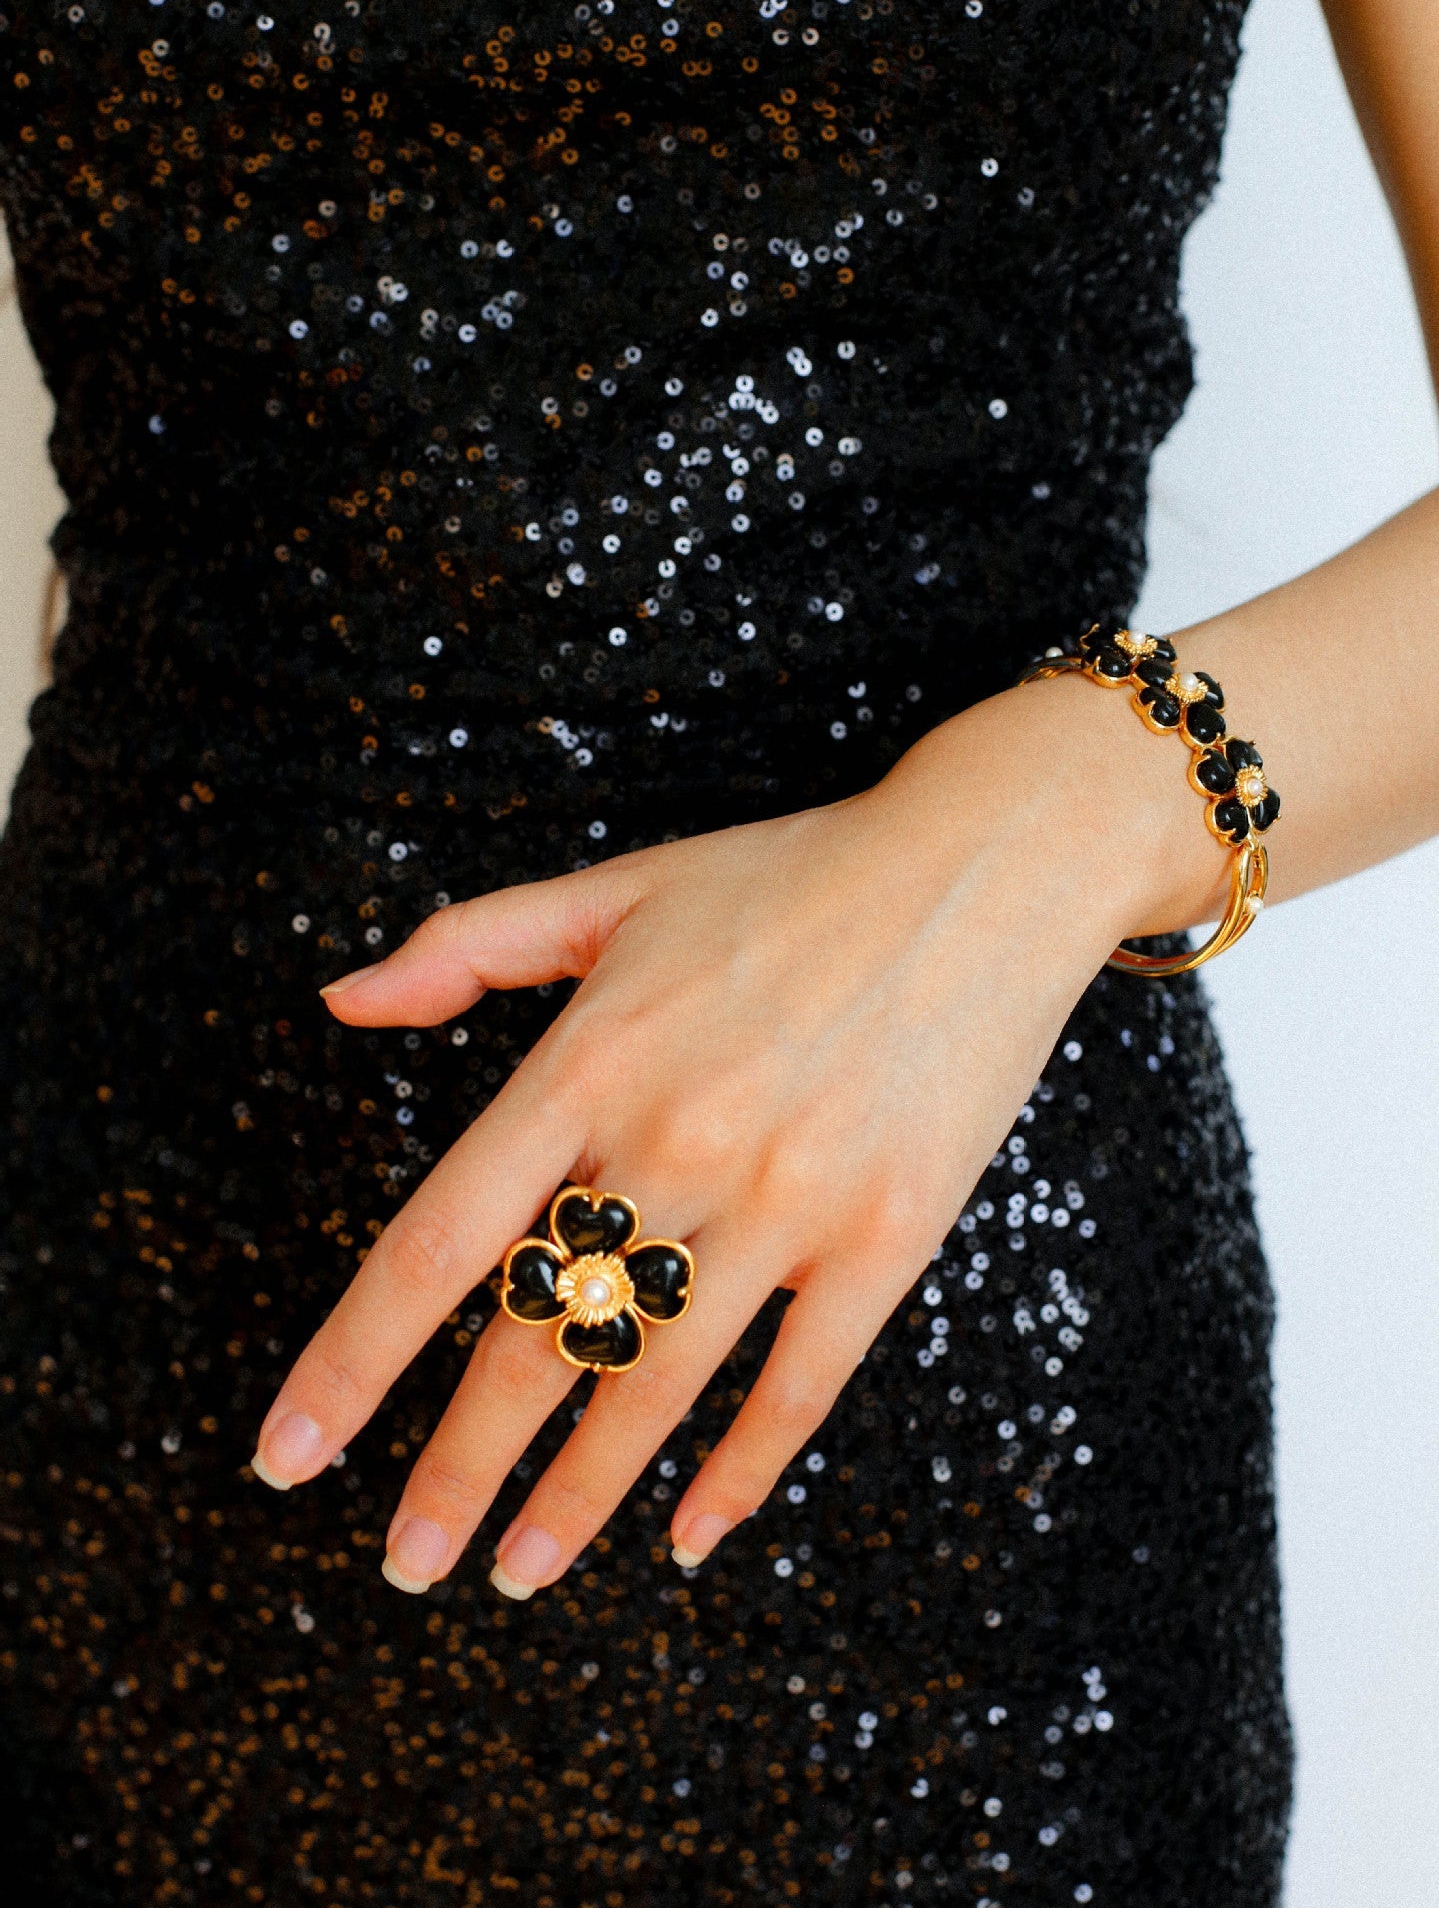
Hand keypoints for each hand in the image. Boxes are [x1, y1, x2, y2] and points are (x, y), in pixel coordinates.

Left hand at [251, 679, 1213, 1595]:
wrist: (983, 870)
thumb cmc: (788, 878)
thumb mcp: (612, 890)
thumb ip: (463, 947)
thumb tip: (339, 1003)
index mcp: (589, 1059)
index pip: (437, 1243)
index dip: (351, 1362)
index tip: (290, 1452)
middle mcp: (676, 1142)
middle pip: (537, 1344)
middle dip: (457, 1471)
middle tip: (405, 1563)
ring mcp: (787, 1200)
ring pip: (655, 1389)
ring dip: (576, 1500)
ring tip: (515, 1573)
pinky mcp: (887, 1237)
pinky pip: (801, 1388)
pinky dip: (741, 1475)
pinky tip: (687, 1538)